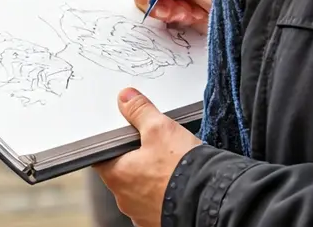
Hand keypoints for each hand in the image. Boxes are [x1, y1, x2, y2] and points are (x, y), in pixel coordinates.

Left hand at [95, 88, 202, 226]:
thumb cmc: (182, 169)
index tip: (124, 135)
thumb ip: (140, 111)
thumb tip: (126, 99)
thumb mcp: (160, 129)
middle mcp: (124, 199)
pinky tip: (178, 182)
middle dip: (135, 159)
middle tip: (153, 146)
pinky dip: (164, 192)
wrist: (211, 200)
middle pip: (122, 172)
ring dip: (151, 177)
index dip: (112, 143)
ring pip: (140, 189)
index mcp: (116, 175)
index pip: (102, 156)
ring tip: (170, 163)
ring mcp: (141, 213)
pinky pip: (156, 203)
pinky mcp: (159, 221)